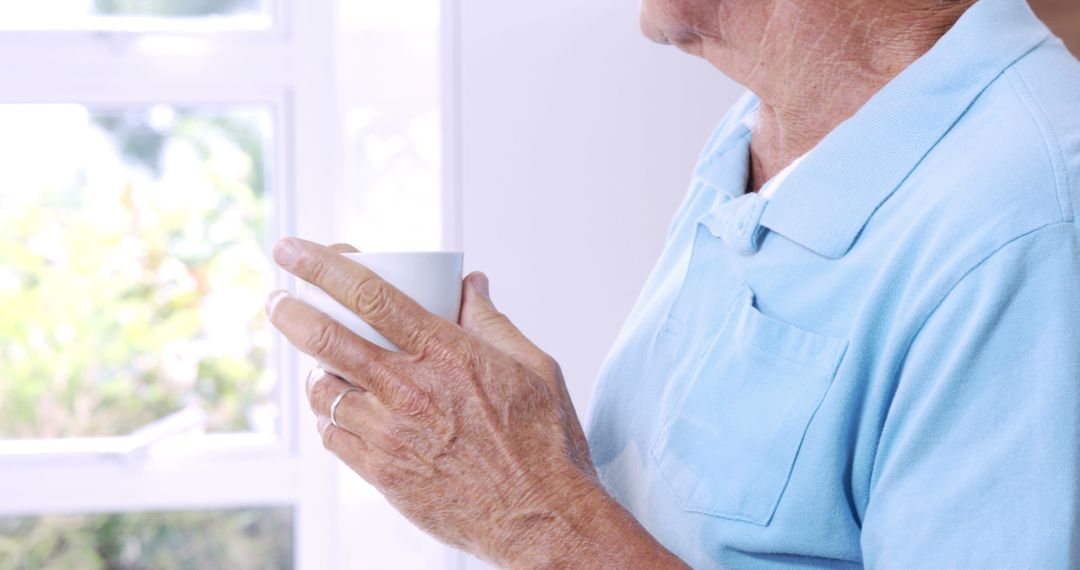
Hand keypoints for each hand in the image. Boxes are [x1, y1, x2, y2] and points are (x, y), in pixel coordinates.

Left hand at [265, 238, 601, 564]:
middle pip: (327, 340)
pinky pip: (334, 436)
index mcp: (446, 353)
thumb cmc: (543, 442)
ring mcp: (391, 434)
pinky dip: (329, 417)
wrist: (540, 518)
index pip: (370, 295)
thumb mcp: (533, 366)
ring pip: (324, 390)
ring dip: (313, 370)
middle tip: (277, 299)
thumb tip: (470, 283)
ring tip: (319, 364)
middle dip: (290, 311)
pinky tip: (339, 411)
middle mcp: (410, 389)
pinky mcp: (383, 474)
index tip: (293, 249)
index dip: (322, 266)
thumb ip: (492, 321)